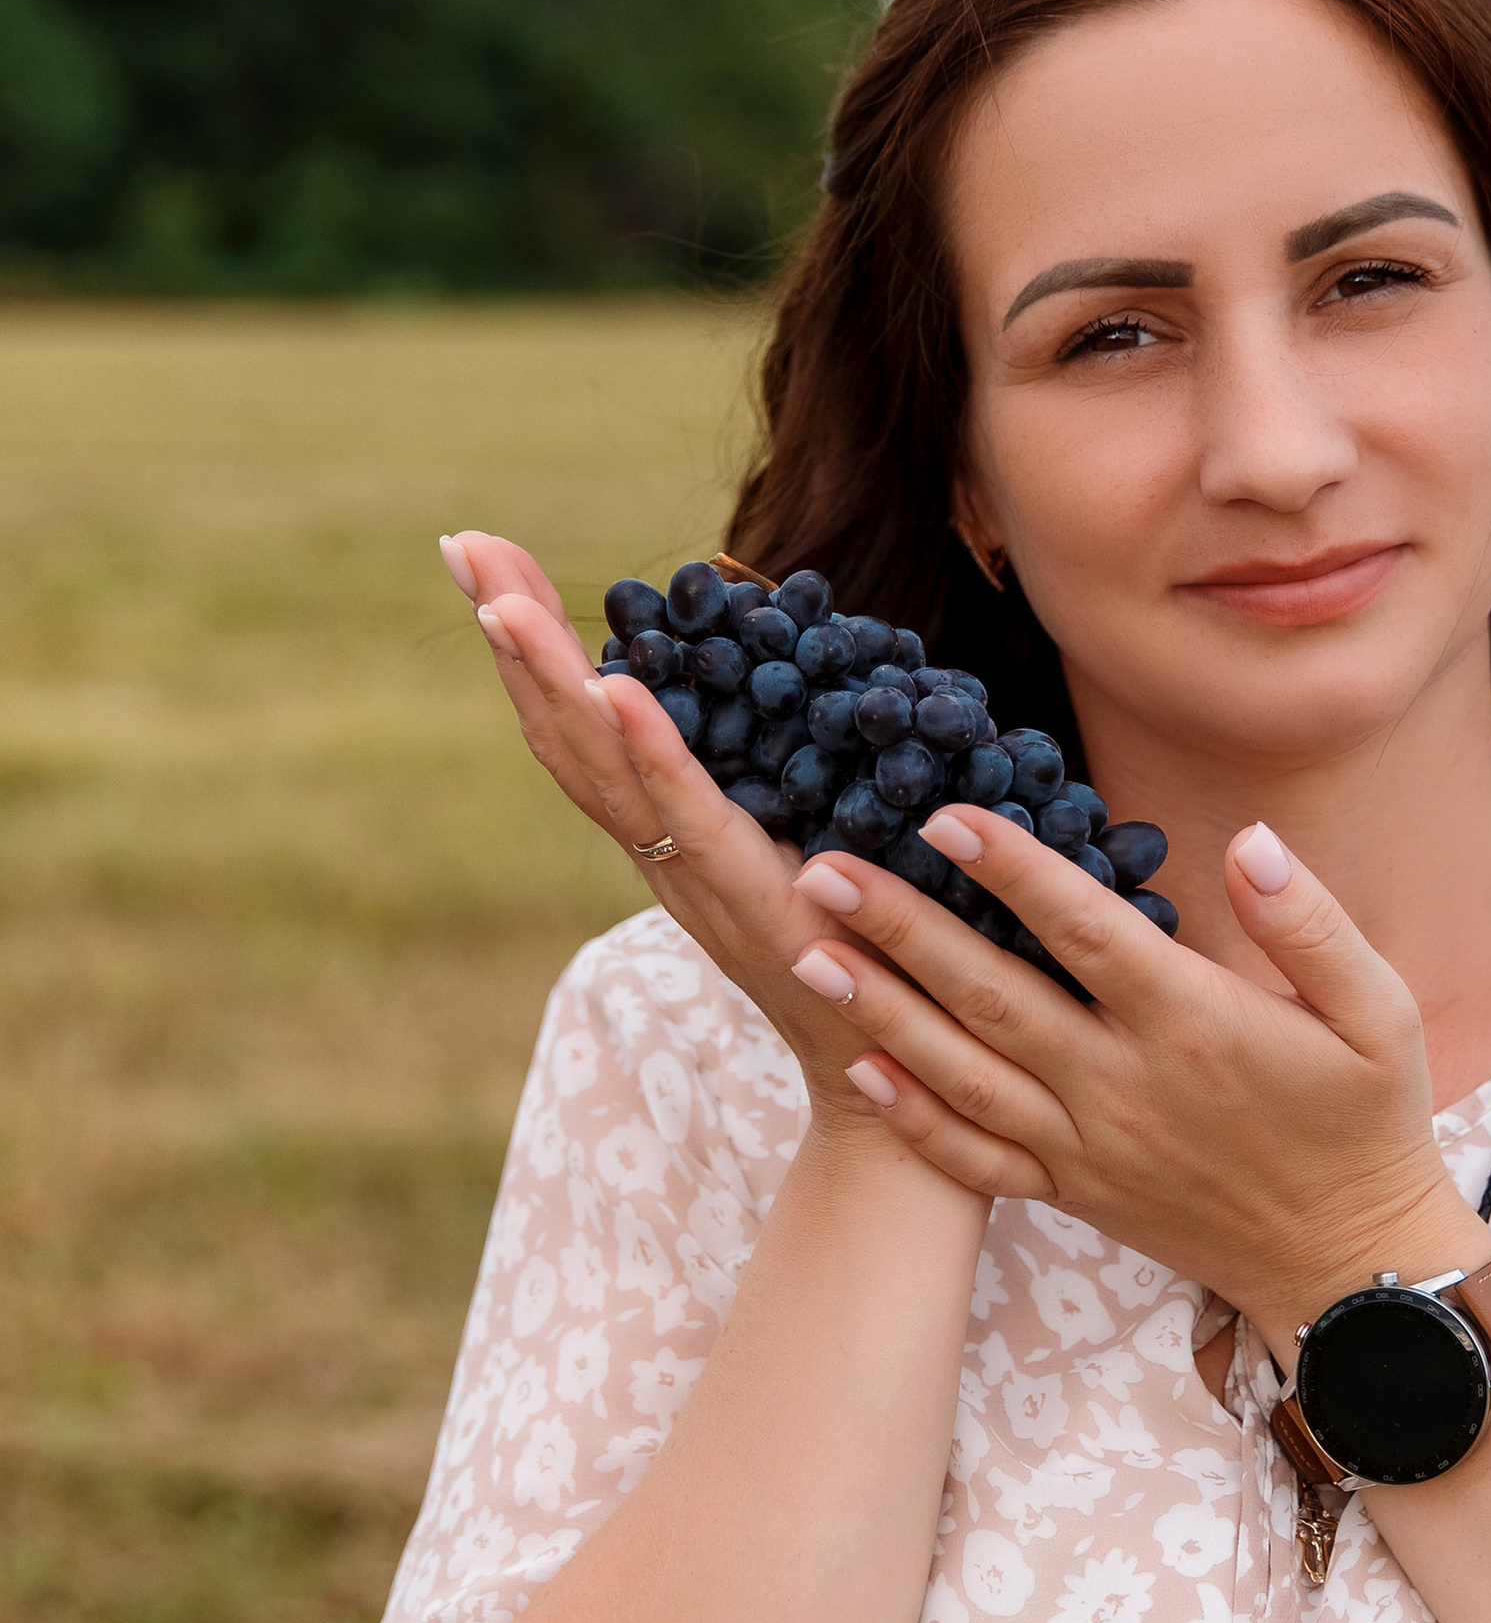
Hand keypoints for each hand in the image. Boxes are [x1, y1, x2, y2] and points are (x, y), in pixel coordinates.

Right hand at [435, 530, 966, 1159]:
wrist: (895, 1077)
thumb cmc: (863, 955)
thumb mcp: (812, 838)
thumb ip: (785, 777)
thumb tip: (792, 684)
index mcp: (669, 826)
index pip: (582, 721)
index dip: (534, 644)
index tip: (487, 556)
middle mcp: (660, 849)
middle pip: (562, 728)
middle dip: (515, 632)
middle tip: (462, 545)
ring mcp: (692, 873)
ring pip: (600, 763)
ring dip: (549, 677)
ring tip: (504, 600)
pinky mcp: (747, 893)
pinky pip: (685, 811)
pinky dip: (648, 748)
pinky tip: (615, 688)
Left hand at [782, 805, 1488, 1346]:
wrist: (1352, 1268)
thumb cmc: (1369, 1124)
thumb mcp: (1379, 1013)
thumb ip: (1312, 924)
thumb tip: (1249, 842)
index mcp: (1193, 1024)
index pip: (1083, 930)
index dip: (1010, 868)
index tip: (943, 814)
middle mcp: (1125, 1086)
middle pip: (993, 996)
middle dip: (900, 930)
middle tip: (820, 870)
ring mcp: (1090, 1147)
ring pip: (964, 1073)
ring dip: (879, 1012)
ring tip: (805, 954)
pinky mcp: (1075, 1194)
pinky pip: (976, 1158)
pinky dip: (911, 1115)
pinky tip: (855, 1067)